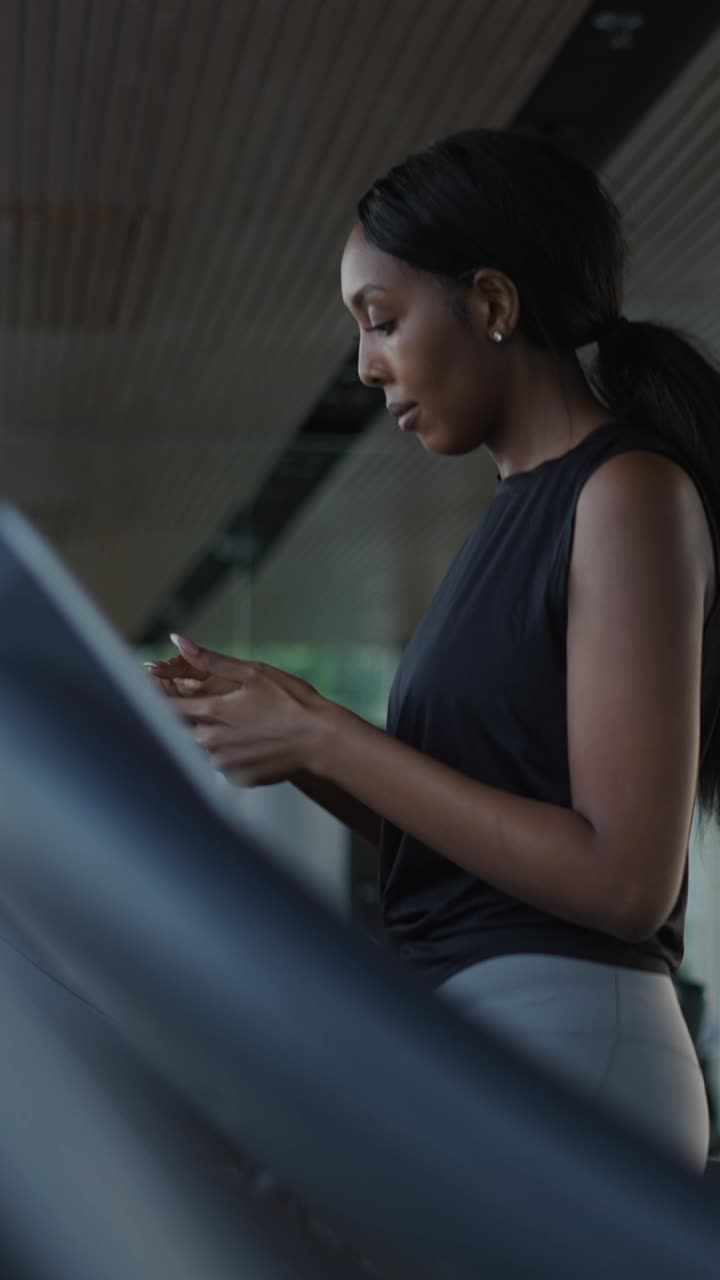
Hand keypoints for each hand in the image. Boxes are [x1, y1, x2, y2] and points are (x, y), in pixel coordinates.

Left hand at [145, 635, 332, 785]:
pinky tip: (248, 739)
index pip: (164, 705)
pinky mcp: (236, 779)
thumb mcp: (252, 672)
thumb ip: (210, 660)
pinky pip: (219, 763)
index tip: (159, 684)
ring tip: (238, 721)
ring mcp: (223, 764)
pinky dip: (224, 750)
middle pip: (177, 728)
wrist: (321, 740)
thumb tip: (177, 641)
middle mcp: (210, 742)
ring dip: (204, 732)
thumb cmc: (292, 702)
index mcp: (212, 712)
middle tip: (207, 702)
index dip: (157, 694)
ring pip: (198, 747)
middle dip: (182, 714)